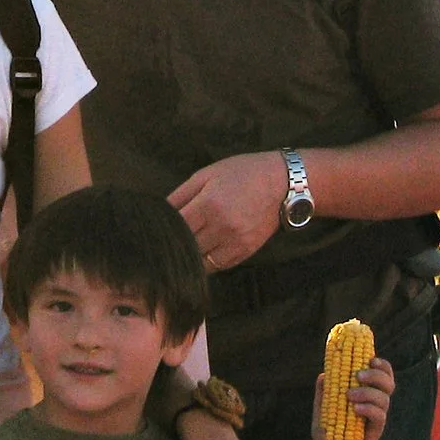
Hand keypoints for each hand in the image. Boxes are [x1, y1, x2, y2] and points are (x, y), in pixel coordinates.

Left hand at [170, 154, 287, 270]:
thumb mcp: (206, 175)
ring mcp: (235, 242)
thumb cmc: (241, 173)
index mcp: (209, 204)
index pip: (176, 228)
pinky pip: (218, 266)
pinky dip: (207, 261)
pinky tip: (203, 250)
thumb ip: (180, 194)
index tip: (156, 230)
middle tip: (165, 241)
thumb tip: (159, 212)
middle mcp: (222, 227)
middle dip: (175, 244)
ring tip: (184, 248)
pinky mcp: (245, 252)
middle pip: (187, 247)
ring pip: (201, 262)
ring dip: (190, 256)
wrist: (282, 183)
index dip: (164, 230)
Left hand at [309, 357, 393, 439]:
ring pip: (384, 398)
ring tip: (349, 395)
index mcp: (367, 393)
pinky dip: (368, 409)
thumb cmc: (328, 433)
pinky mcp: (376, 431)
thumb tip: (323, 375)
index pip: (382, 374)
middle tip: (357, 376)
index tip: (370, 358)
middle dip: (376, 375)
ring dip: (368, 392)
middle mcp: (376, 403)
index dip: (381, 365)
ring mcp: (377, 417)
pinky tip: (355, 409)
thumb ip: (323, 393)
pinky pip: (379, 416)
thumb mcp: (321, 411)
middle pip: (388, 383)